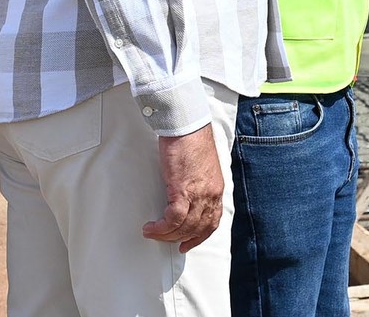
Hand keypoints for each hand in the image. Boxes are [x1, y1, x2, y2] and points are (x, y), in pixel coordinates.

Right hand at [140, 124, 223, 252]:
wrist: (187, 126)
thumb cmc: (191, 140)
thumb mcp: (201, 167)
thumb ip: (198, 184)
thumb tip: (186, 195)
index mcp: (216, 189)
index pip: (212, 221)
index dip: (200, 235)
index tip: (189, 242)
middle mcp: (210, 194)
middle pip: (197, 228)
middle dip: (179, 237)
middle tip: (164, 238)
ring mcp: (198, 194)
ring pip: (184, 227)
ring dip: (166, 234)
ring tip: (153, 232)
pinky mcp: (182, 190)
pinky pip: (173, 219)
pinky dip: (161, 227)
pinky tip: (152, 227)